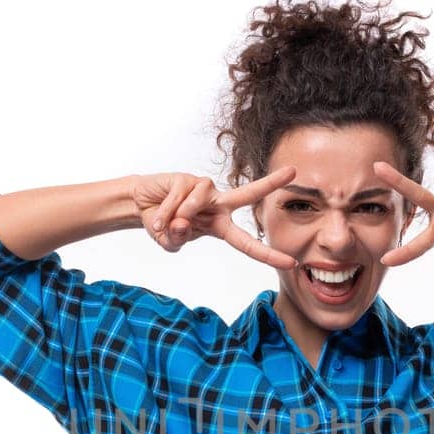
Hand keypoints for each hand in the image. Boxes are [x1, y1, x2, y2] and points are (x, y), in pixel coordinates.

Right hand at [130, 167, 298, 270]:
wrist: (140, 206)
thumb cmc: (162, 225)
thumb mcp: (170, 242)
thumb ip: (177, 240)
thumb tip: (182, 224)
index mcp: (220, 225)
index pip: (248, 242)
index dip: (268, 254)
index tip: (290, 262)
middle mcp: (218, 204)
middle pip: (248, 194)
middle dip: (270, 183)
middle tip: (293, 172)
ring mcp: (203, 190)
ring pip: (196, 205)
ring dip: (177, 218)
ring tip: (164, 223)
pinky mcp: (186, 179)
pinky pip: (179, 198)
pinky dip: (165, 211)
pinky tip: (157, 214)